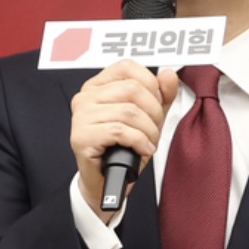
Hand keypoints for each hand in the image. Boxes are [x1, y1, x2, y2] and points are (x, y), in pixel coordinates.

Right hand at [70, 61, 178, 219]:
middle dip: (153, 112)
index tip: (156, 104)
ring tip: (148, 143)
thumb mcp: (148, 118)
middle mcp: (85, 97)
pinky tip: (141, 149)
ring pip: (128, 112)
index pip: (128, 67)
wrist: (107, 181)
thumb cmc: (124, 148)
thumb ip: (161, 95)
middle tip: (153, 130)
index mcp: (98, 86)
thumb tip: (169, 74)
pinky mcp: (81, 137)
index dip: (150, 85)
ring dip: (148, 131)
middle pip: (132, 90)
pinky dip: (139, 142)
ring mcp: (80, 117)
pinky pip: (120, 131)